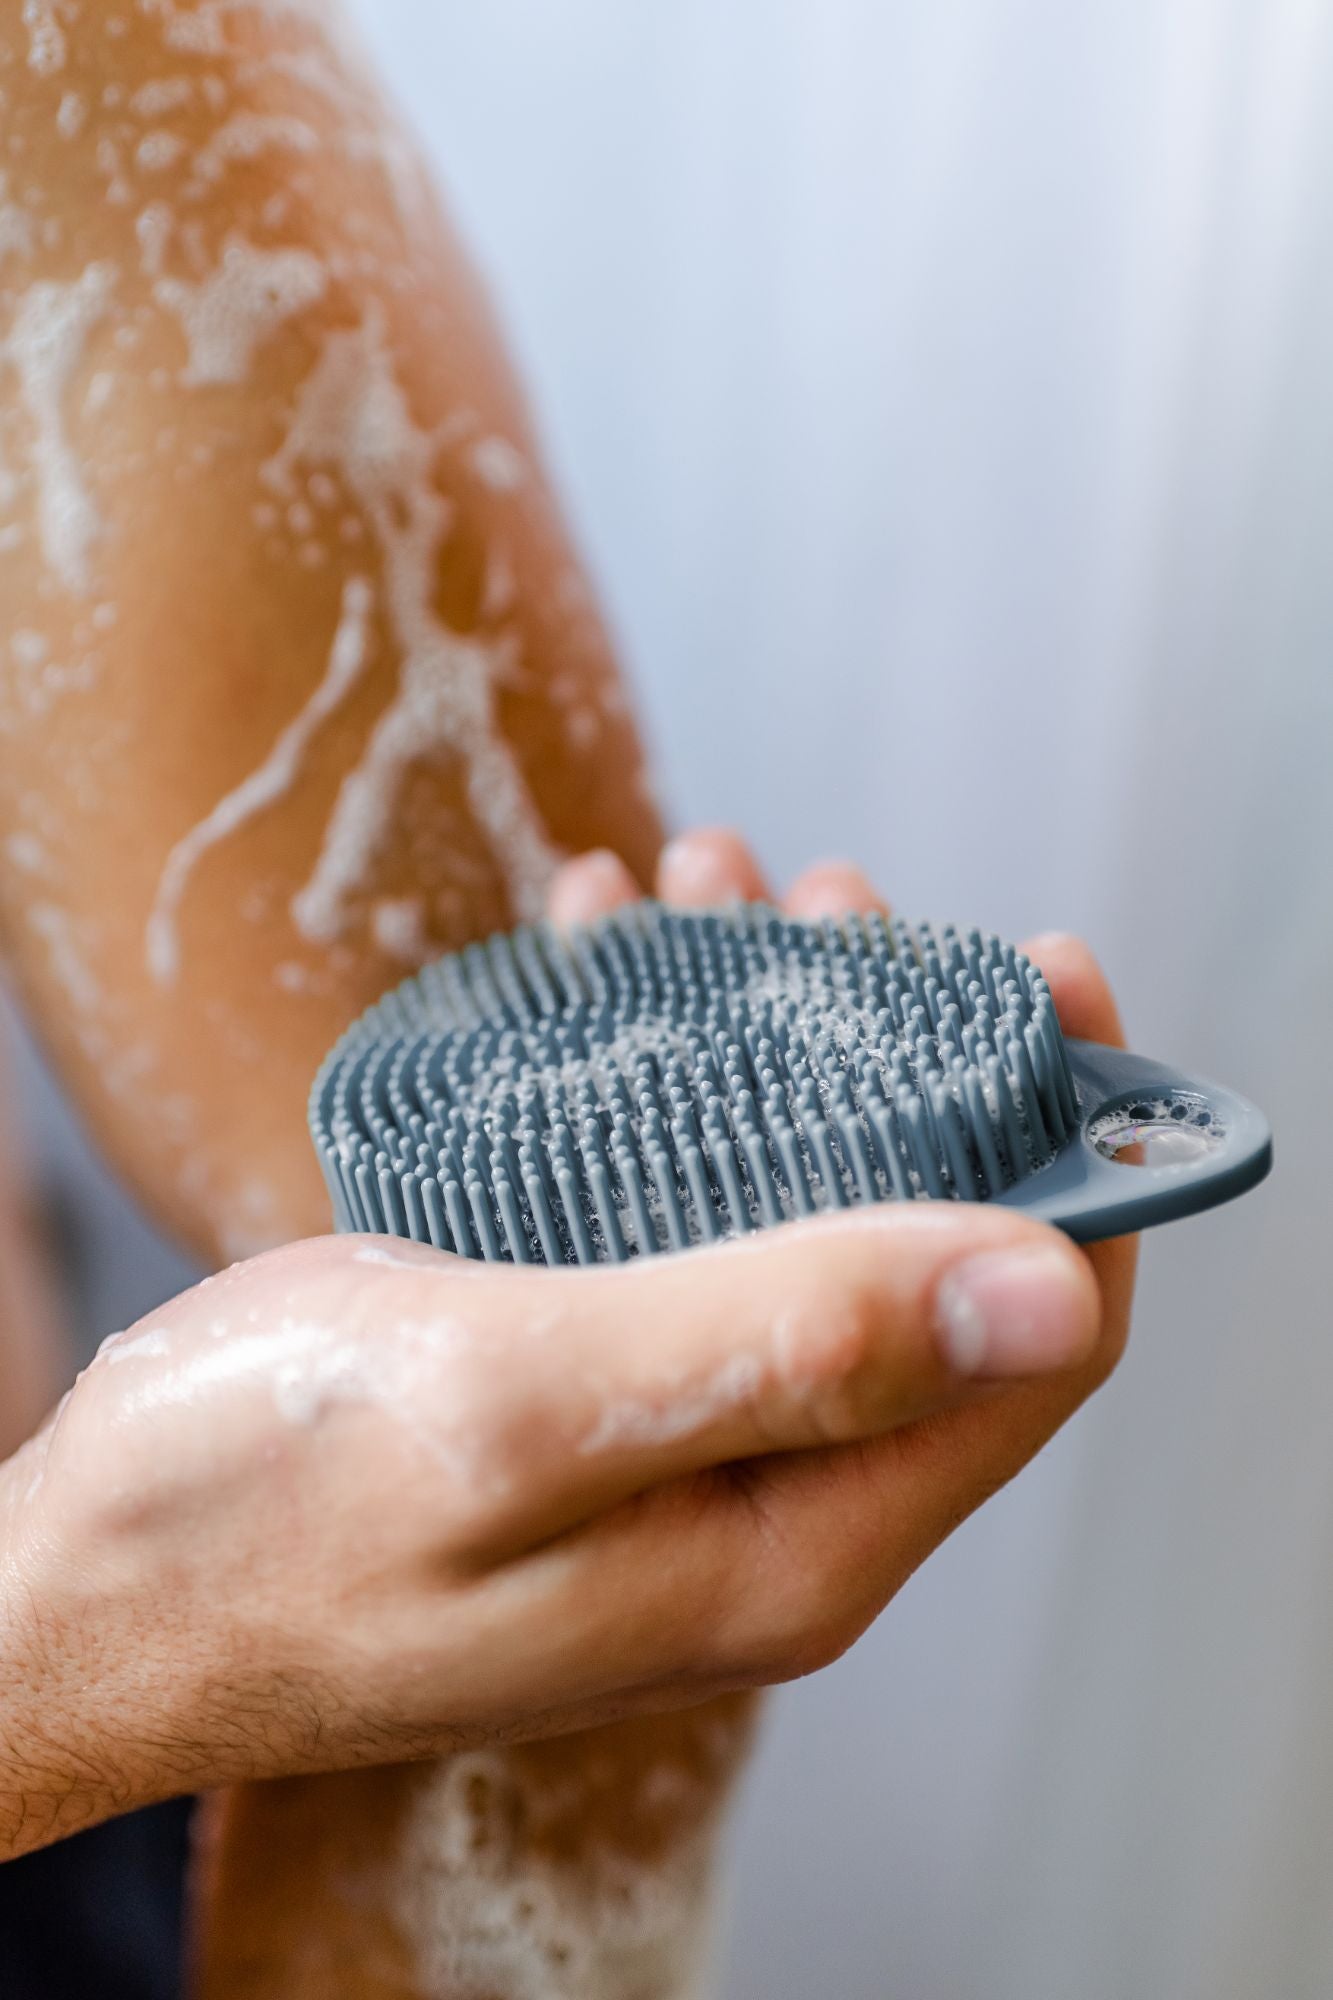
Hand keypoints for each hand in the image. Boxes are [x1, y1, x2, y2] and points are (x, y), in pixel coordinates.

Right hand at [0, 832, 1132, 1865]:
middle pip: (924, 1251)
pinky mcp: (586, 1398)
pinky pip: (671, 1220)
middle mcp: (762, 1501)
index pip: (1036, 1340)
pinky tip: (587, 966)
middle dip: (895, 1047)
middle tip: (809, 896)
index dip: (1067, 1146)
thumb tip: (1047, 1288)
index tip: (1033, 972)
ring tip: (681, 889)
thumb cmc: (256, 1520)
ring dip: (762, 1038)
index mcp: (794, 1535)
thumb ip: (788, 1345)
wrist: (78, 1595)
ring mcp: (673, 1449)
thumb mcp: (524, 1408)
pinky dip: (651, 1081)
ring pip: (791, 1213)